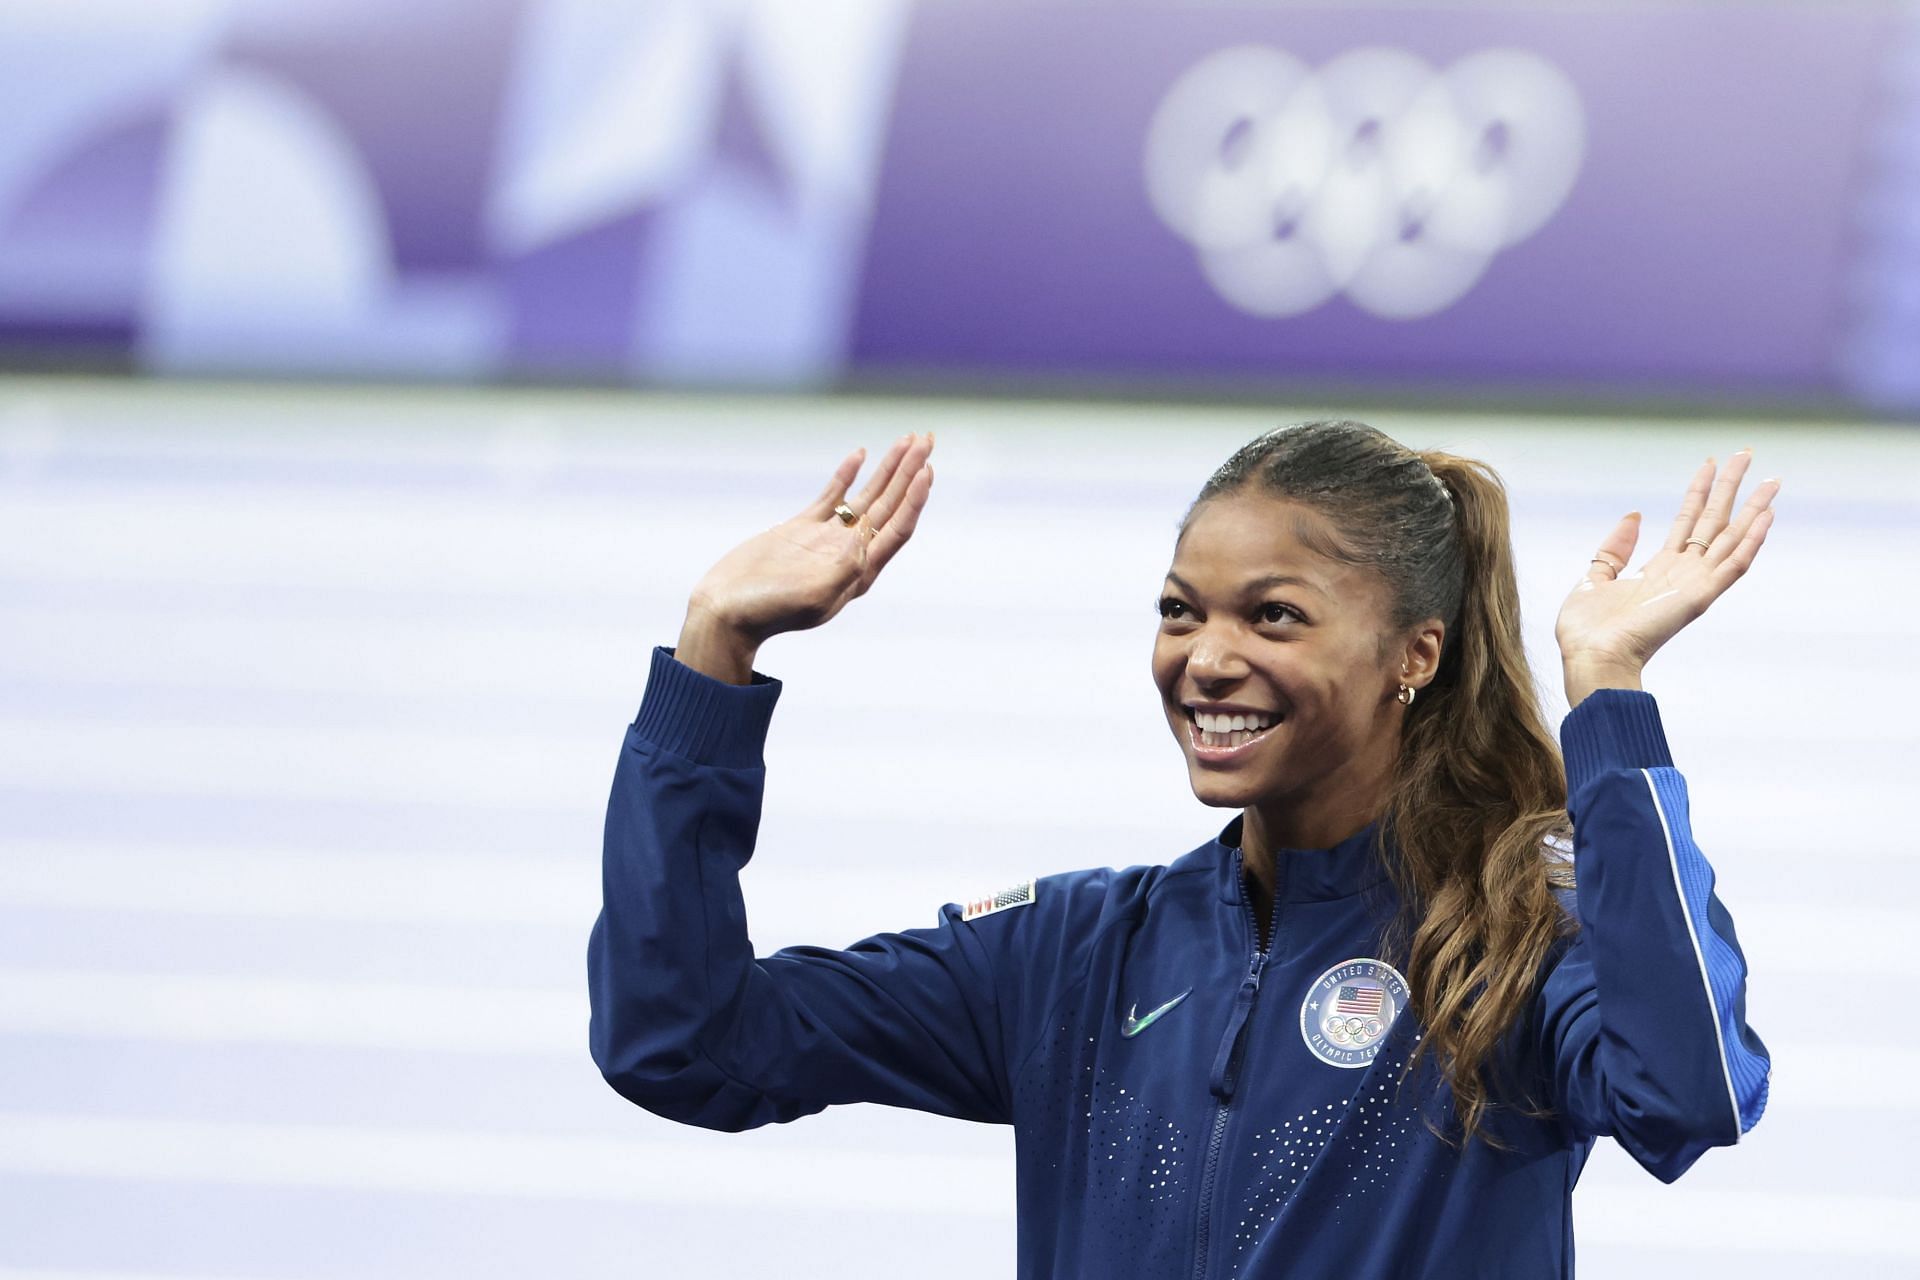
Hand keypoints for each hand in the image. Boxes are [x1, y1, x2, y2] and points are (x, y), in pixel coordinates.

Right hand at [676, 433, 935, 682]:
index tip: (927, 468)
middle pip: (890, 506)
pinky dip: (847, 474)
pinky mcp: (801, 529)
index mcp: (859, 573)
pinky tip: (860, 454)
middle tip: (928, 438)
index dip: (915, 498)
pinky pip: (832, 496)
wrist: (726, 611)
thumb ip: (844, 569)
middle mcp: (849, 554)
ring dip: (888, 469)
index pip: (897, 528)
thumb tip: (865, 540)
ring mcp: (826, 540)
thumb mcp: (813, 596)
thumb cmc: (767, 611)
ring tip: (908, 439)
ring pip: (866, 496)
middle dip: (910, 472)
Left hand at [1555, 450, 1777, 704]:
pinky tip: (1765, 516)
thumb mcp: (1594, 577)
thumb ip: (1614, 549)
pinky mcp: (1700, 597)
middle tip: (1747, 454)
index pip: (1688, 522)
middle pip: (1715, 522)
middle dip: (1731, 487)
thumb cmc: (1587, 631)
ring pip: (1733, 539)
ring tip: (1772, 479)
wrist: (1590, 658)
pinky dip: (1751, 542)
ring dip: (1754, 509)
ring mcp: (1695, 585)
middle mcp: (1684, 574)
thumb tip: (1635, 516)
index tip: (1710, 462)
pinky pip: (1733, 566)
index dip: (1699, 491)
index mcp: (1661, 570)